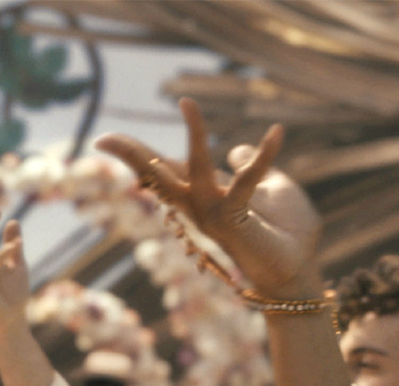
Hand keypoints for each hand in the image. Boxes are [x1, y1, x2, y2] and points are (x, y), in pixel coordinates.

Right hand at [95, 99, 323, 298]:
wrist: (296, 268)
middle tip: (102, 138)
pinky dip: (263, 158)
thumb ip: (251, 167)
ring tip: (188, 104)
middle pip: (158, 175)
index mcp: (202, 194)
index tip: (106, 139)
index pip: (165, 169)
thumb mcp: (272, 188)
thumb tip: (239, 150)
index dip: (138, 154)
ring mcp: (210, 213)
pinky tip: (277, 133)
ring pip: (189, 173)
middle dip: (132, 154)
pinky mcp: (233, 219)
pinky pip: (246, 182)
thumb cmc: (284, 233)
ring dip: (193, 136)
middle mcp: (198, 205)